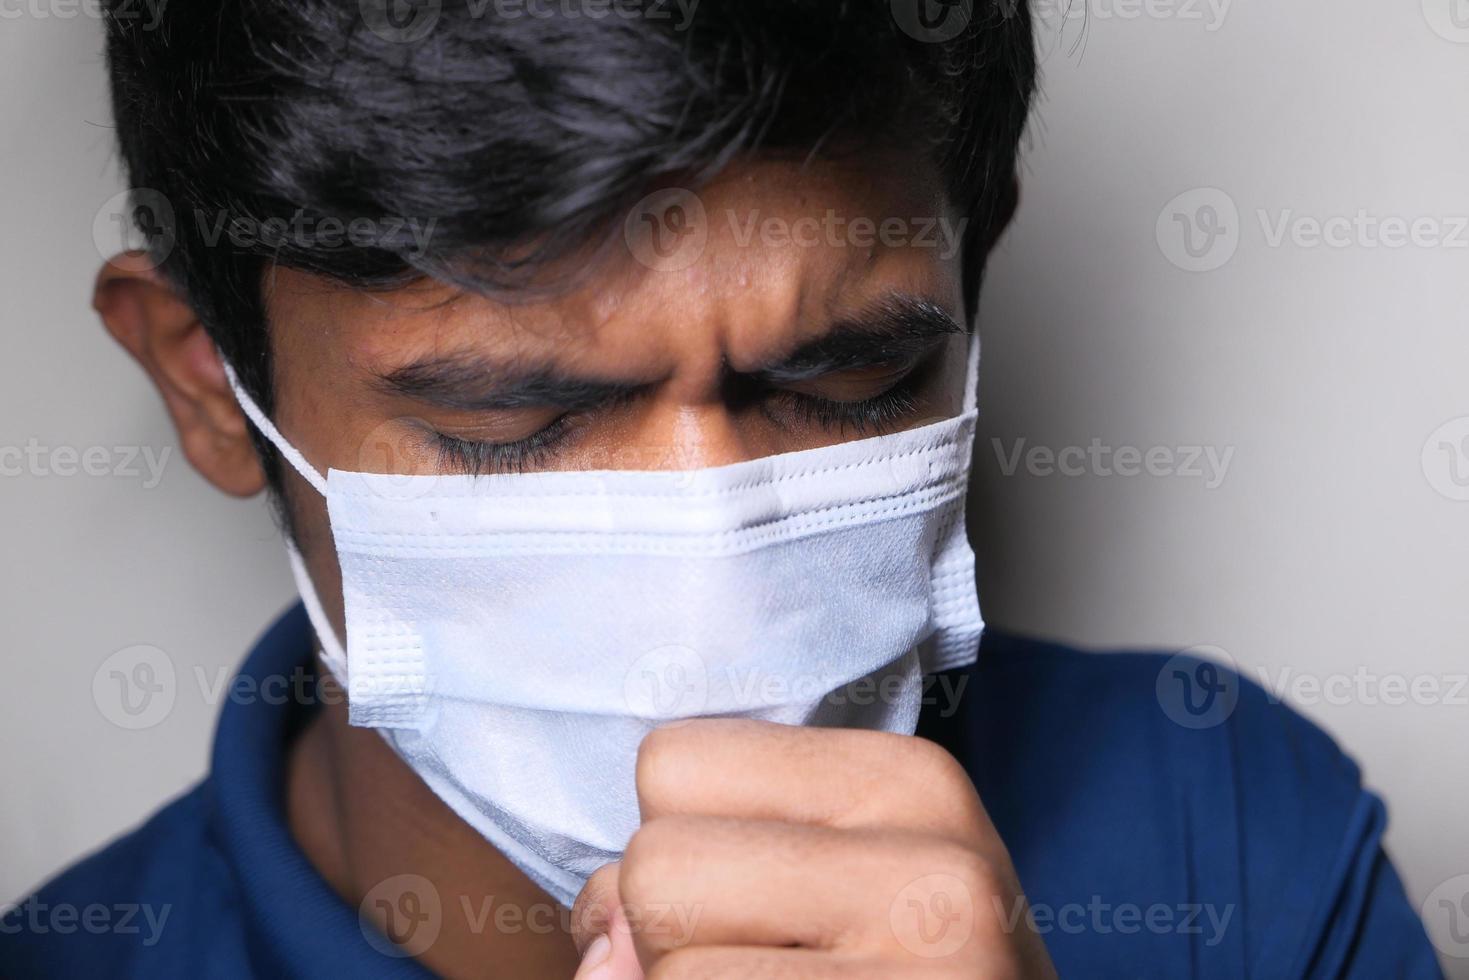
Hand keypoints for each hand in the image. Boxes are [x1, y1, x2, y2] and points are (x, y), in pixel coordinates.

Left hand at [571, 718, 1055, 978]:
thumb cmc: (907, 970)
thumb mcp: (842, 882)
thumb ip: (715, 866)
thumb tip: (598, 953)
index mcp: (910, 781)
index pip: (671, 762)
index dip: (677, 844)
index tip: (749, 900)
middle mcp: (937, 866)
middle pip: (655, 865)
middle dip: (669, 934)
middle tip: (769, 966)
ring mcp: (932, 972)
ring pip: (661, 967)